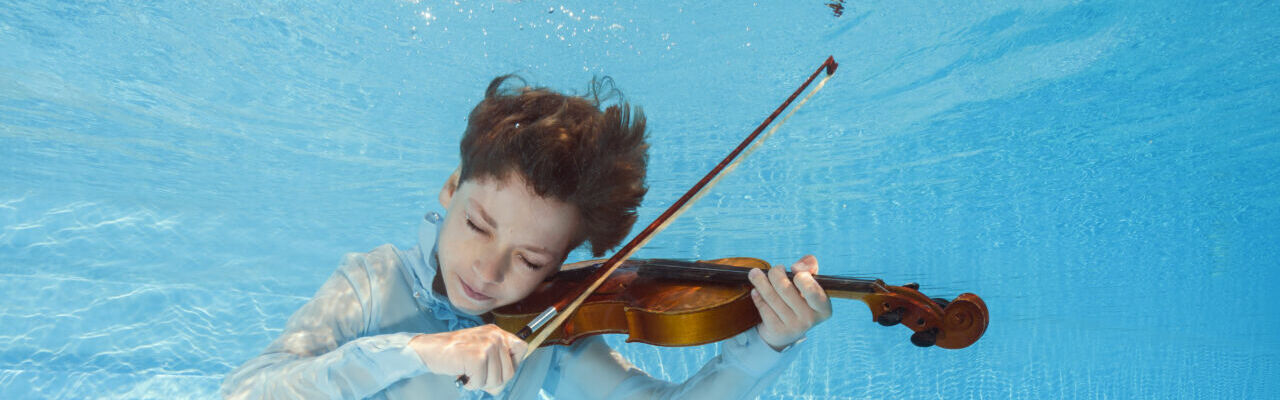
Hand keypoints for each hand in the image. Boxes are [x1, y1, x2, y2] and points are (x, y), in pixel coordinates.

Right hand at [410, 324, 527, 392]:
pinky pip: (482, 382)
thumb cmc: (453, 352)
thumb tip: (502, 384)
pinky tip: (463, 373)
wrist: (429, 349)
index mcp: (496, 332)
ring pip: (497, 380)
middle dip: (493, 380)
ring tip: (468, 371)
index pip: (522, 348)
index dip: (513, 364)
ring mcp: (487, 345)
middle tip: (477, 373)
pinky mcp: (477, 357)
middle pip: (510, 372)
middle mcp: (494, 336)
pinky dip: (471, 383)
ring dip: (480, 382)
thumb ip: (496, 362)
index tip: (497, 368)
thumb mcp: (479, 349)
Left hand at [747, 255, 832, 350]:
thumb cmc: (800, 298)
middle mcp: (810, 319)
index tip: (793, 269)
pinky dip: (757, 297)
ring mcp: (793, 327)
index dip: (801, 277)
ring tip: (754, 273)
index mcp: (823, 308)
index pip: (812, 290)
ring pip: (771, 297)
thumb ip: (809, 267)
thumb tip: (797, 267)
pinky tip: (755, 291)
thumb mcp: (810, 282)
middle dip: (775, 274)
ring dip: (760, 281)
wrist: (787, 330)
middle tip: (774, 270)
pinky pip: (763, 308)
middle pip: (785, 289)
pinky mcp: (777, 331)